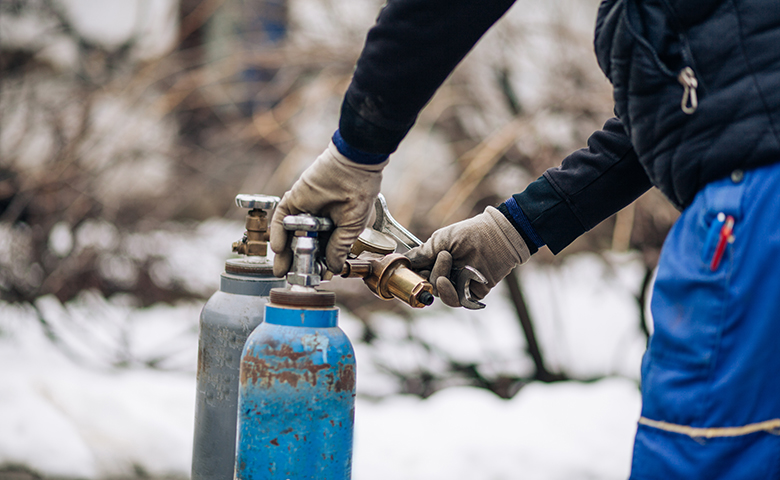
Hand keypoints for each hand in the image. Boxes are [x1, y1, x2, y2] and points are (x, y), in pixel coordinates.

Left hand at [270, 142, 386, 276]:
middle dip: (297, 262)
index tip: (315, 278)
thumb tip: (334, 269)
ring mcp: (304, 210)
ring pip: (290, 235)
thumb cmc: (359, 194)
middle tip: (291, 278)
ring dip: (285, 253)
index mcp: (335, 227)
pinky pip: (282, 219)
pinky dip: (278, 233)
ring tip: (281, 270)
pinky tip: (278, 249)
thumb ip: (339, 248)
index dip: (319, 265)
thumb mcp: (351, 228)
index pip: (323, 250)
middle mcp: (318, 220)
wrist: (352, 168)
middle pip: (303, 244)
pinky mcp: (294, 200)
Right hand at [405, 207, 530, 306]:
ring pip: (437, 293)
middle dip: (427, 273)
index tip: (405, 271)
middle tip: (442, 255)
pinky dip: (447, 293)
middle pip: (425, 285)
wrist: (495, 237)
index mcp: (436, 262)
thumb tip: (402, 260)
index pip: (417, 275)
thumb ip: (421, 254)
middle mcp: (445, 275)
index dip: (410, 275)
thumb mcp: (439, 241)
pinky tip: (445, 281)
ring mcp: (457, 285)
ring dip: (438, 279)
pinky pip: (453, 301)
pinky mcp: (470, 294)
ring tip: (448, 260)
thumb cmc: (469, 234)